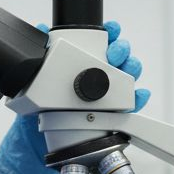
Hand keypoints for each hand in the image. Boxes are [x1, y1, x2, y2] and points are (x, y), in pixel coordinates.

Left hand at [0, 20, 149, 173]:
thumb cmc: (39, 108)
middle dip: (121, 50)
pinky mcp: (113, 115)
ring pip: (128, 77)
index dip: (110, 33)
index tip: (111, 30)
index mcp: (83, 63)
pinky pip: (131, 105)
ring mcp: (107, 96)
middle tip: (114, 53)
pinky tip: (138, 94)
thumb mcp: (35, 81)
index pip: (102, 42)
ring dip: (131, 70)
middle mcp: (99, 77)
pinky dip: (138, 98)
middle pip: (120, 57)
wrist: (36, 143)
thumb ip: (40, 56)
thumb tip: (39, 32)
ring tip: (126, 70)